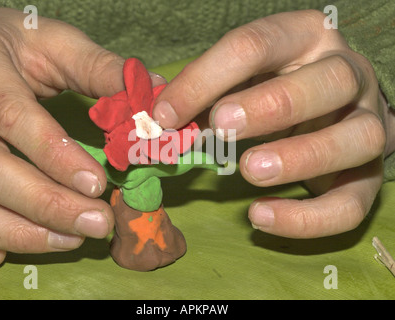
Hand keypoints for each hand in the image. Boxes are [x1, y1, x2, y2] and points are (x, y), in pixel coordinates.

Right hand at [0, 5, 163, 273]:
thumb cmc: (14, 44)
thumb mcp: (56, 44)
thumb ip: (101, 70)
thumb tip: (153, 103)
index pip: (12, 115)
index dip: (54, 154)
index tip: (98, 184)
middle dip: (43, 202)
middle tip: (96, 223)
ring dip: (16, 229)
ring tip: (70, 240)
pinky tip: (3, 253)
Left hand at [153, 10, 392, 238]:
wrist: (333, 110)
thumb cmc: (274, 88)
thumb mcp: (241, 78)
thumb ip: (205, 93)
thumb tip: (162, 118)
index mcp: (306, 38)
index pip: (257, 45)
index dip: (205, 79)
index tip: (165, 115)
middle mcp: (347, 74)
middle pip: (328, 82)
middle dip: (272, 105)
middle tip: (221, 127)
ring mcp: (368, 122)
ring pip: (358, 138)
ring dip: (301, 157)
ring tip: (251, 170)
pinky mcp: (368, 175)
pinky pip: (351, 204)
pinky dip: (306, 217)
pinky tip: (260, 215)